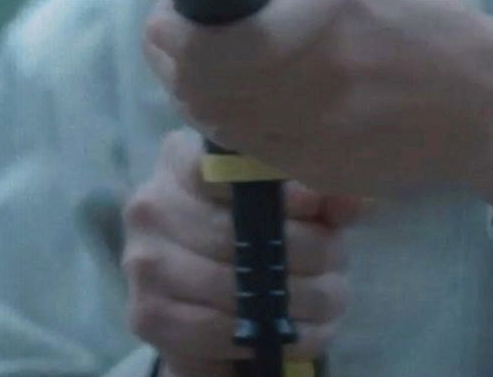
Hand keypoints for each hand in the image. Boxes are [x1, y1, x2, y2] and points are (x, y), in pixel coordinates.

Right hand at [97, 128, 362, 374]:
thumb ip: (322, 198)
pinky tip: (288, 330)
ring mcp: (142, 260)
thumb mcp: (295, 209)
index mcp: (182, 159)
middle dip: (304, 254)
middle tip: (336, 268)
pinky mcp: (147, 314)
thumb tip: (349, 200)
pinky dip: (262, 333)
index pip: (228, 165)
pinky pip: (215, 328)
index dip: (282, 190)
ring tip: (326, 303)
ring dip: (293, 300)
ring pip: (233, 283)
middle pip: (238, 229)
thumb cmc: (257, 238)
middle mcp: (152, 204)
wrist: (209, 305)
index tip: (318, 209)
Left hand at [143, 0, 492, 222]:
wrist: (479, 107)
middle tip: (186, 31)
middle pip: (189, 80)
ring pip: (205, 116)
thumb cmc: (422, 23)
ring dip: (193, 87)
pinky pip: (236, 143)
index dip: (172, 20)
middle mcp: (296, 79)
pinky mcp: (302, 168)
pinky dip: (224, 118)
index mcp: (311, 14)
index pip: (198, 37)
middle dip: (173, 52)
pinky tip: (246, 97)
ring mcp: (297, 133)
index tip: (179, 4)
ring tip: (213, 63)